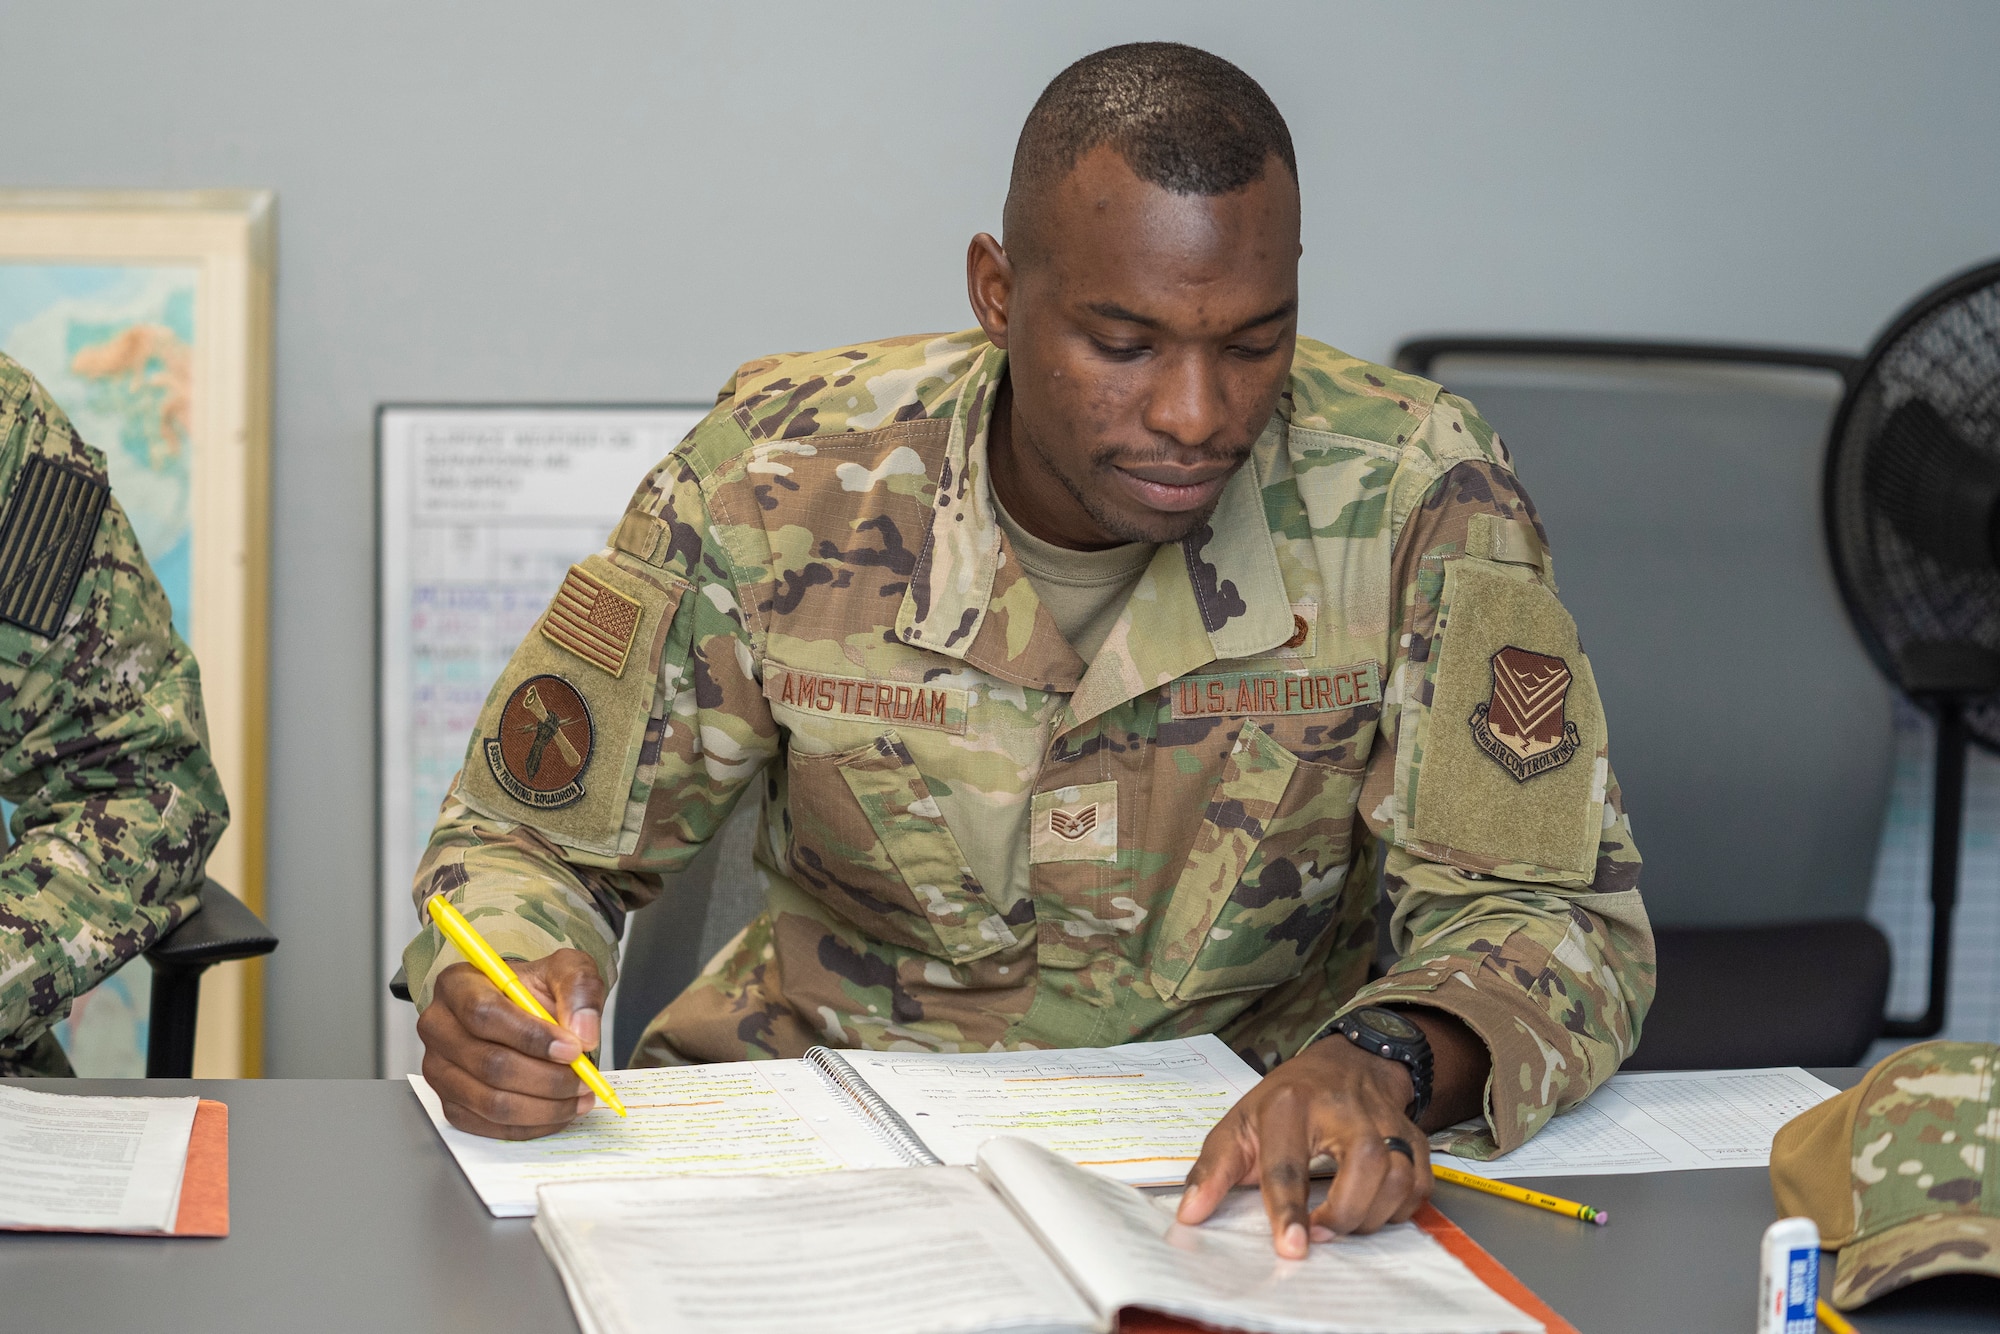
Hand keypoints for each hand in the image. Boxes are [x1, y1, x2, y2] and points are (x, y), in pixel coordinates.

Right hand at [416, 948, 606, 1139]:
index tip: (572, 1049)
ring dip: (544, 1107)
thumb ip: (579, 989)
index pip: (485, 1014)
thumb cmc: (535, 989)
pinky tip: (558, 1111)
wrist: (523, 1009)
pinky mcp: (450, 1103)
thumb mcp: (566, 969)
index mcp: (457, 984)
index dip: (531, 1037)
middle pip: (490, 1064)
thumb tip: (583, 1034)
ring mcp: (439, 1070)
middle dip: (547, 1078)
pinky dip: (532, 1125)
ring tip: (578, 1096)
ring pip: (491, 1102)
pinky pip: (490, 1125)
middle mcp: (439, 1028)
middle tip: (584, 1079)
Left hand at [1177, 1035, 1427, 1256]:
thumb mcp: (1239, 1123)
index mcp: (1290, 1104)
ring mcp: (1385, 1120)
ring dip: (1370, 1216)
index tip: (1291, 1248)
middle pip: (1363, 1169)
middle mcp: (1344, 1109)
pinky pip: (1419, 1185)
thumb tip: (1190, 1216)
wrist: (1344, 1062)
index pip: (1289, 1164)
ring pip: (1398, 1179)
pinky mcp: (1413, 1135)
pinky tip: (1370, 1207)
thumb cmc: (1286, 1099)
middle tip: (1317, 1233)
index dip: (1289, 1210)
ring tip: (1340, 1220)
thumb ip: (1213, 1170)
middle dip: (1342, 1216)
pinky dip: (1398, 1209)